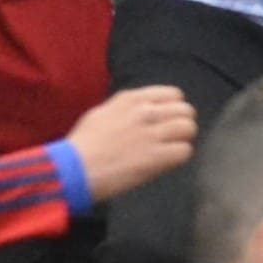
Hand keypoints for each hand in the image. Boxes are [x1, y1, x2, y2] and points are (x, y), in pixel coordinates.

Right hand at [64, 85, 199, 201]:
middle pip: (186, 110)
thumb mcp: (101, 114)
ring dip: (182, 140)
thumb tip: (145, 110)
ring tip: (169, 149)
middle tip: (171, 137)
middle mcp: (144, 112)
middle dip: (182, 124)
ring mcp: (151, 134)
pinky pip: (185, 151)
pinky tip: (165, 162)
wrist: (73, 168)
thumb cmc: (82, 144)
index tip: (166, 120)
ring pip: (188, 128)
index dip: (174, 109)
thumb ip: (125, 109)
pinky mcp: (156, 156)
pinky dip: (178, 157)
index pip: (174, 94)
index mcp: (130, 100)